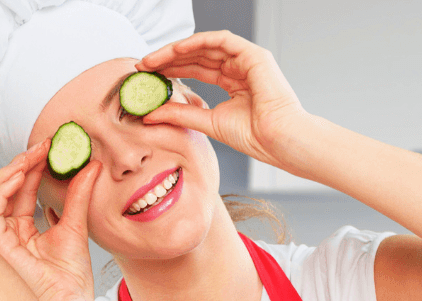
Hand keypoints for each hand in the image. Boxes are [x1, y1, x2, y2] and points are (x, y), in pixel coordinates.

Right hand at [0, 139, 100, 300]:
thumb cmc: (71, 282)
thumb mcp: (77, 227)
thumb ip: (79, 196)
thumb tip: (91, 166)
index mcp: (22, 232)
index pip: (21, 191)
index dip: (33, 167)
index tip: (52, 147)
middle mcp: (6, 235)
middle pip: (3, 190)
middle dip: (21, 164)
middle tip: (44, 146)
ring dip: (8, 172)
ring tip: (32, 156)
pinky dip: (2, 188)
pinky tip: (21, 174)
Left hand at [137, 30, 310, 171]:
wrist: (278, 140)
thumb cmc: (253, 136)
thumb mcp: (206, 122)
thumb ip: (180, 114)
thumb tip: (149, 115)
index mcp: (232, 84)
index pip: (197, 70)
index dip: (172, 70)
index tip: (149, 76)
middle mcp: (239, 69)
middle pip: (198, 56)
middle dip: (169, 59)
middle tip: (144, 66)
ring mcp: (247, 60)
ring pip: (205, 46)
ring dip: (177, 50)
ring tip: (153, 60)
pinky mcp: (253, 55)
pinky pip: (220, 40)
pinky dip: (197, 42)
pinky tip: (176, 50)